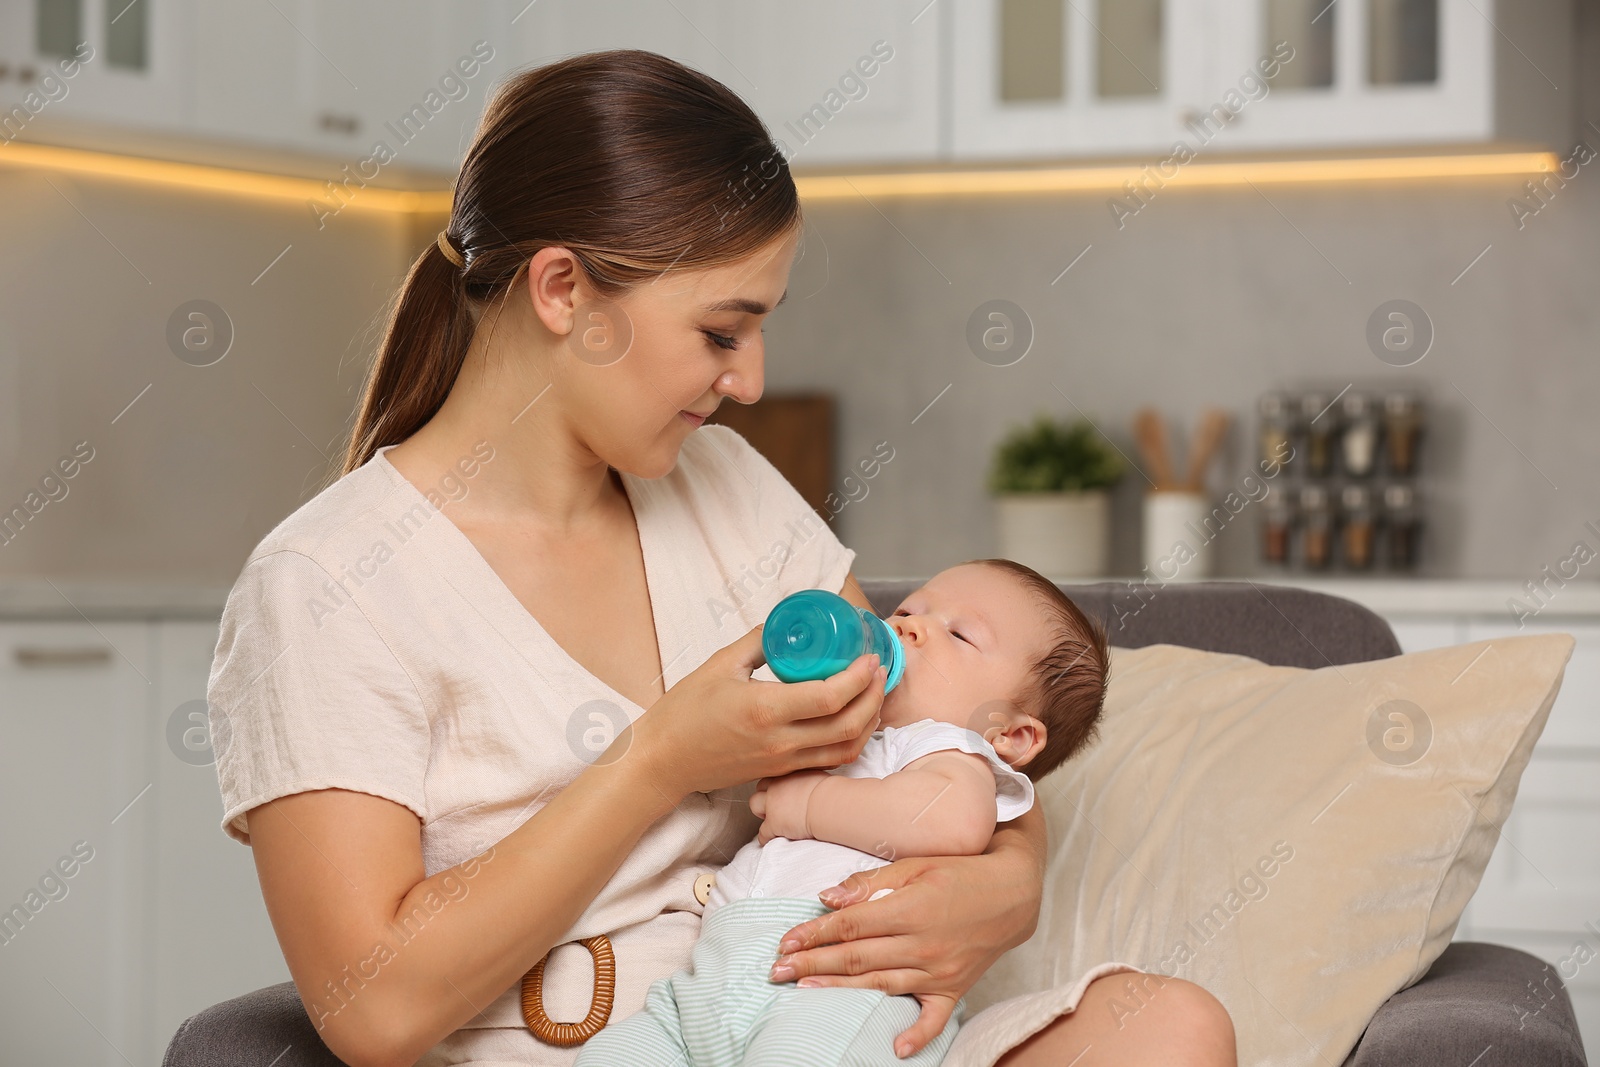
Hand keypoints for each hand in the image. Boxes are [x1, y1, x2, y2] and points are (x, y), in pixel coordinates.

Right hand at [630, 623, 887, 799]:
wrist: (663, 761)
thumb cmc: (684, 712)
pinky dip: (851, 741)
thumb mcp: (720, 664)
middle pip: (848, 725)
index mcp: (765, 710)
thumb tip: (787, 623)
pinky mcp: (780, 772)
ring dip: (868, 722)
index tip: (869, 656)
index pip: (830, 697)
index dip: (859, 677)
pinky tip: (854, 720)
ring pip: (845, 748)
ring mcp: (782, 761)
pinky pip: (829, 760)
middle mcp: (780, 741)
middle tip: (878, 670)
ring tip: (874, 693)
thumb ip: (759, 641)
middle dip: (873, 697)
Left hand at [750, 769, 829, 843]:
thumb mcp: (819, 776)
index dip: (775, 787)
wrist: (829, 804)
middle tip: (776, 808)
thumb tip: (815, 783)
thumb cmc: (832, 792)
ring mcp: (772, 805)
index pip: (773, 778)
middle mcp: (777, 786)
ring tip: (773, 821)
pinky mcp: (773, 824)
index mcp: (788, 774)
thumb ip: (809, 778)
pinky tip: (773, 840)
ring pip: (754, 806)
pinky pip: (763, 833)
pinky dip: (766, 838)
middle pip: (759, 788)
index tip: (782, 794)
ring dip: (762, 814)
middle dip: (765, 798)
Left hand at [767, 809, 1046, 1058]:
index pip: (851, 925)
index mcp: (911, 910)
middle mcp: (923, 945)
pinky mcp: (954, 989)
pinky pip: (934, 1018)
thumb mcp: (915, 865)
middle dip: (813, 963)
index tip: (786, 941)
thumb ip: (871, 884)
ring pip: (880, 984)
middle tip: (777, 970)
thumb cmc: (960, 872)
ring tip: (803, 991)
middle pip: (857, 957)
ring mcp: (940, 971)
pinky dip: (917, 1035)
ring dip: (840, 989)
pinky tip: (896, 1048)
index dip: (815, 933)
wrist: (1013, 894)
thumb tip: (828, 897)